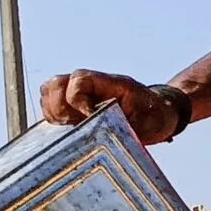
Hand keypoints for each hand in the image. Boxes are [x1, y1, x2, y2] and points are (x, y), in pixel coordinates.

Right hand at [40, 70, 180, 143]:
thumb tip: (97, 128)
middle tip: (72, 124)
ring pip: (49, 92)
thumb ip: (122, 124)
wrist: (161, 114)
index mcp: (109, 83)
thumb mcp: (146, 122)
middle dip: (58, 107)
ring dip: (53, 111)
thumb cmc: (155, 115)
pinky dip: (53, 117)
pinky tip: (66, 130)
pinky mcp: (76, 105)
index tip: (88, 118)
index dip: (77, 101)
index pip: (78, 81)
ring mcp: (81, 93)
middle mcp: (91, 84)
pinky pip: (52, 105)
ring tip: (68, 126)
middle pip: (55, 84)